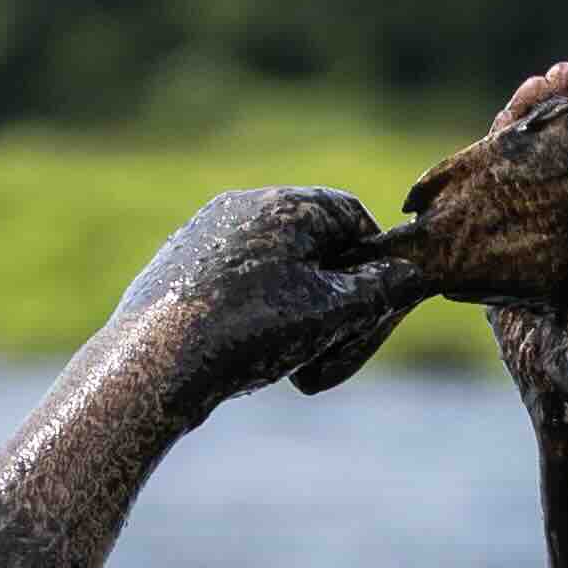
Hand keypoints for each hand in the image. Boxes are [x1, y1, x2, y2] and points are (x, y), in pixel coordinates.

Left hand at [116, 183, 408, 420]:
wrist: (154, 362)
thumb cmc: (251, 332)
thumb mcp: (330, 313)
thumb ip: (379, 289)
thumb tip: (413, 271)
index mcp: (285, 206)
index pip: (350, 216)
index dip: (372, 260)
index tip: (375, 302)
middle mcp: (242, 205)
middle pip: (309, 239)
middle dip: (330, 285)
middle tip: (333, 336)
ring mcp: (204, 231)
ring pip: (270, 260)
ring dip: (291, 299)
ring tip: (287, 348)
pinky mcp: (177, 262)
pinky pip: (232, 278)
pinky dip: (251, 307)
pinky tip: (243, 346)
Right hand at [488, 73, 567, 444]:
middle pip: (550, 163)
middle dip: (548, 118)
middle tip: (553, 78)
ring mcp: (528, 252)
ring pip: (513, 182)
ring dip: (513, 138)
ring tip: (525, 93)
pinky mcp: (492, 275)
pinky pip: (480, 222)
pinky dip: (477, 185)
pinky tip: (483, 146)